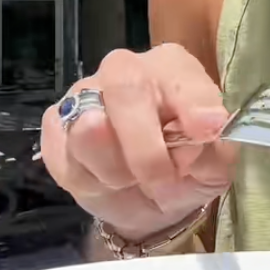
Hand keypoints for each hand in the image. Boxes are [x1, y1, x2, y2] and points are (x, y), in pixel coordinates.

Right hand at [41, 45, 238, 241]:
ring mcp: (84, 92)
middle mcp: (126, 68)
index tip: (207, 130)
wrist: (148, 201)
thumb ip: (213, 148)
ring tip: (134, 181)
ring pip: (89, 128)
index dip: (192, 102)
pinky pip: (65, 157)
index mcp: (173, 68)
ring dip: (116, 171)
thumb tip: (201, 132)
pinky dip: (90, 182)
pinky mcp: (55, 124)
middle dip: (146, 151)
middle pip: (126, 90)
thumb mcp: (215, 166)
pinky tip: (107, 181)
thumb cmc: (187, 170)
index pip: (180, 75)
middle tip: (162, 182)